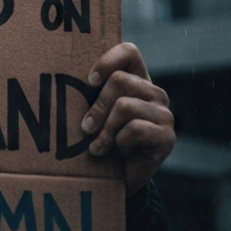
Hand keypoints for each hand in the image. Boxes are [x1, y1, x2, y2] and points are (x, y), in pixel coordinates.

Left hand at [81, 41, 174, 196]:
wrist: (120, 178)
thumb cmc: (102, 138)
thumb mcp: (96, 111)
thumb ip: (91, 92)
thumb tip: (62, 74)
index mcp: (138, 79)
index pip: (129, 51)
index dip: (107, 61)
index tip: (89, 81)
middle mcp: (155, 92)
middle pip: (120, 80)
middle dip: (97, 106)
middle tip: (85, 127)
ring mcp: (164, 114)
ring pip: (125, 106)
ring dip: (105, 129)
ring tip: (97, 146)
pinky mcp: (168, 136)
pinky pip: (135, 129)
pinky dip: (120, 142)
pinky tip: (117, 152)